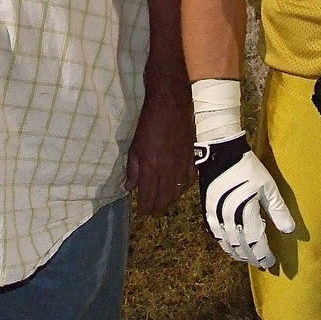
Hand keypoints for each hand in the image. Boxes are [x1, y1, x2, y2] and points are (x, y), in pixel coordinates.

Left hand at [125, 84, 194, 215]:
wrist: (170, 106)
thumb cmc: (148, 125)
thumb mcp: (134, 147)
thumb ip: (132, 170)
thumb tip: (129, 188)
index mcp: (150, 169)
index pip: (148, 197)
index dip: (145, 208)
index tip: (142, 214)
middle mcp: (167, 171)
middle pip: (164, 198)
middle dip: (157, 208)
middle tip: (152, 211)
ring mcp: (181, 166)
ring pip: (177, 192)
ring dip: (170, 201)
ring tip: (164, 204)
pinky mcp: (192, 158)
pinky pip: (189, 180)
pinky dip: (183, 188)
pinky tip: (178, 188)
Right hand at [195, 134, 294, 269]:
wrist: (220, 153)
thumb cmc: (248, 168)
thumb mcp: (268, 186)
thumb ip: (278, 210)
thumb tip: (290, 230)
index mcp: (245, 213)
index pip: (256, 243)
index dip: (264, 255)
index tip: (272, 264)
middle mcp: (227, 218)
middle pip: (241, 246)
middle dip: (252, 257)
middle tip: (262, 264)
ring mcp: (214, 216)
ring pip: (226, 243)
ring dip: (238, 253)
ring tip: (247, 258)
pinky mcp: (207, 210)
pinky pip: (215, 234)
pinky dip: (224, 243)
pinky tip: (230, 245)